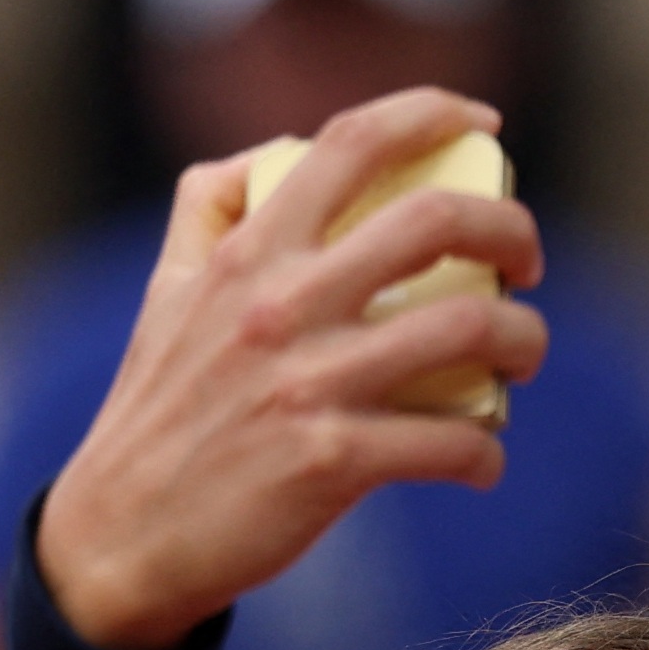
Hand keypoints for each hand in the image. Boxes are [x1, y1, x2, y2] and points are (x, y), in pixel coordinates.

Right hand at [36, 87, 550, 649]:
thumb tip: (274, 153)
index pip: (350, 143)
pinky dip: (487, 452)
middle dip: (513, 233)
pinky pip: (454, 442)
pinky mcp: (332, 461)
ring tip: (522, 358)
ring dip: (525, 341)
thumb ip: (210, 209)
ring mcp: (310, 383)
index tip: (485, 124)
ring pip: (471, 329)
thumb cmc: (160, 409)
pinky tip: (481, 460)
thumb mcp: (166, 291)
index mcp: (248, 252)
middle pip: (436, 224)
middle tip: (527, 267)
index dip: (432, 114)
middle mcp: (281, 304)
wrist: (121, 535)